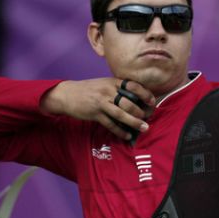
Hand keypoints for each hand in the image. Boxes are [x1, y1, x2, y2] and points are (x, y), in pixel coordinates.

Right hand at [41, 78, 155, 140]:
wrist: (67, 95)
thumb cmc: (88, 89)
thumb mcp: (104, 83)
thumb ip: (118, 88)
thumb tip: (136, 98)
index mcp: (112, 82)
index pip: (133, 86)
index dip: (145, 94)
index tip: (152, 101)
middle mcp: (108, 91)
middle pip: (129, 102)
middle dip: (141, 112)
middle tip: (148, 117)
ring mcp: (101, 103)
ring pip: (121, 114)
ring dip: (134, 122)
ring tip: (143, 127)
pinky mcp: (95, 114)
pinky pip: (110, 124)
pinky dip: (120, 131)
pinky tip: (127, 135)